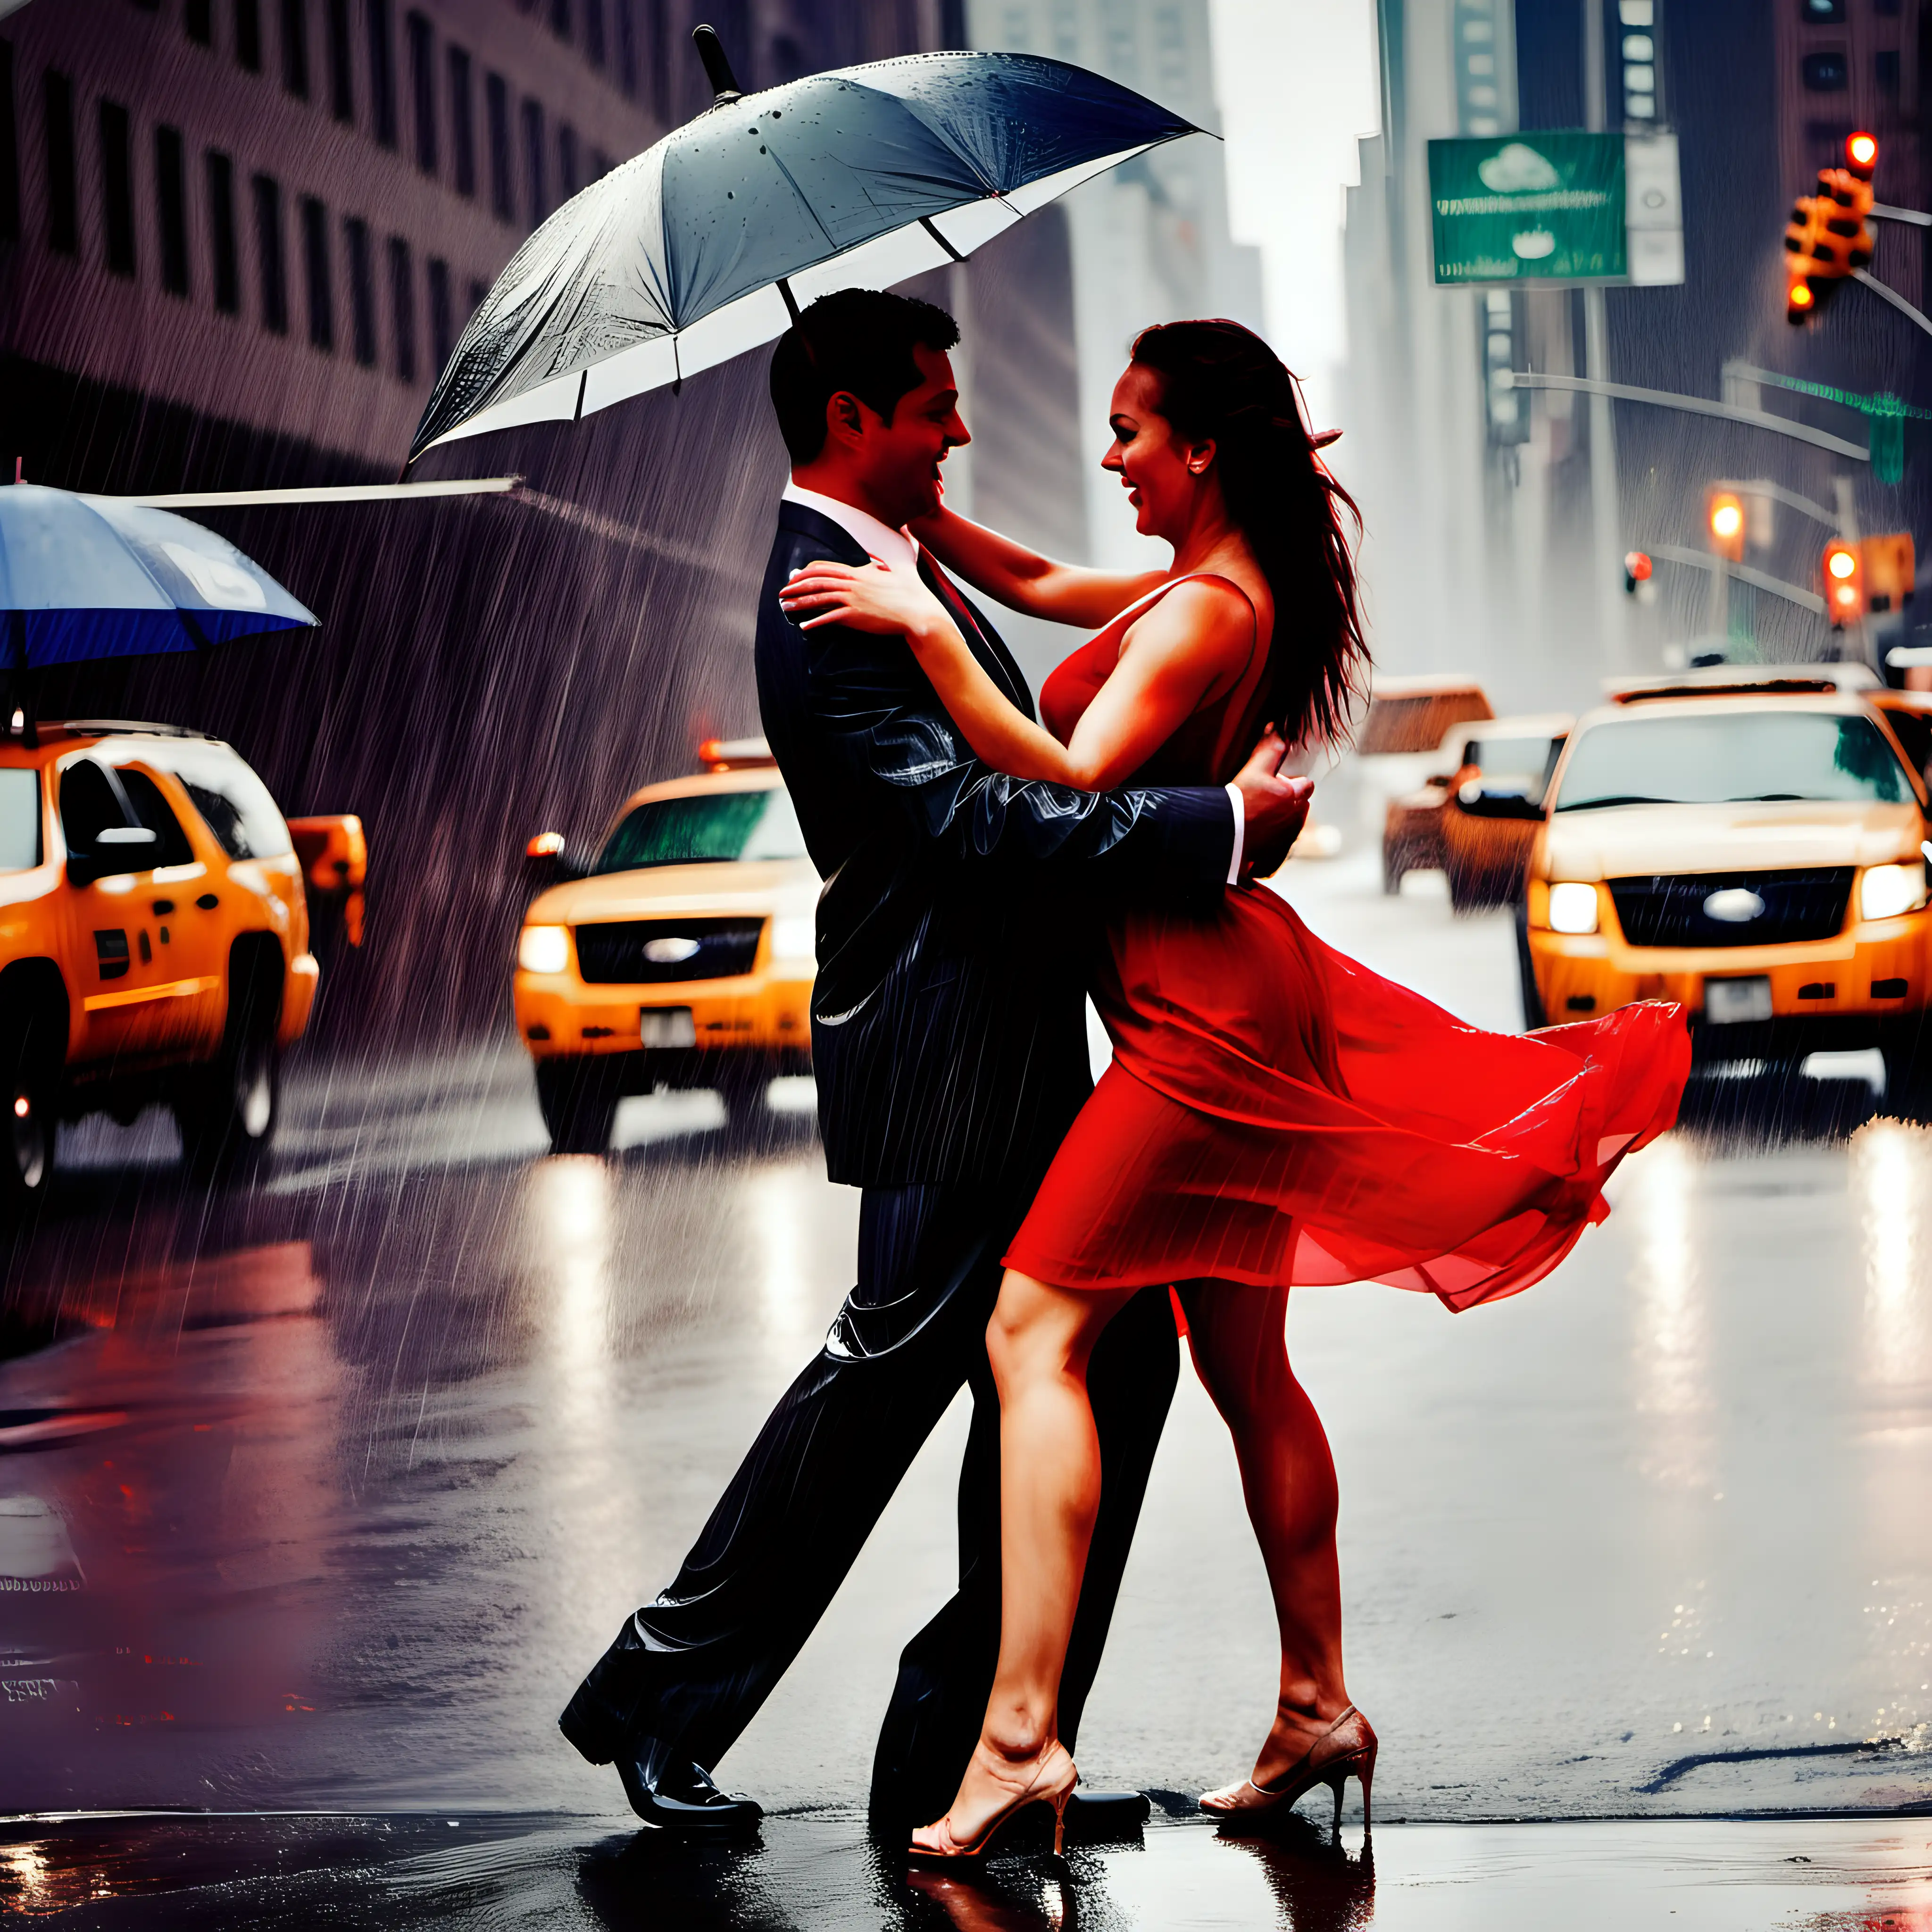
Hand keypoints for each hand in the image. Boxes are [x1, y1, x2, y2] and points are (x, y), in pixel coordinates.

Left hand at [779, 554, 947, 639]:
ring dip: (799, 603)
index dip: (808, 571)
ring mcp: (852, 599)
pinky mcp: (855, 616)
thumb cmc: (912, 591)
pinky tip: (805, 626)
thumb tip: (906, 528)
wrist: (919, 612)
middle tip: (783, 591)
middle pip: (816, 581)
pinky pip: (829, 618)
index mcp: (859, 571)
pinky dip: (815, 622)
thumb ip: (900, 549)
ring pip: (818, 598)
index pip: (826, 568)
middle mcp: (852, 583)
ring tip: (786, 607)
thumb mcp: (904, 565)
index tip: (797, 575)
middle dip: (796, 585)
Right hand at [1231, 730, 1312, 878]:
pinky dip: (1273, 840)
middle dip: (1288, 801)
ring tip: (1258, 817)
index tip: (1276, 784)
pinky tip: (1257, 835)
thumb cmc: (1239, 801)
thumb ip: (1270, 748)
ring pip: (1292, 824)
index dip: (1292, 782)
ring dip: (1281, 819)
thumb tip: (1278, 728)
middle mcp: (1295, 818)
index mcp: (1294, 796)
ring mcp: (1287, 838)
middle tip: (1263, 799)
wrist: (1224, 834)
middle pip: (1300, 804)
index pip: (1306, 784)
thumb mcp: (1254, 769)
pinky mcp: (1277, 855)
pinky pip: (1282, 845)